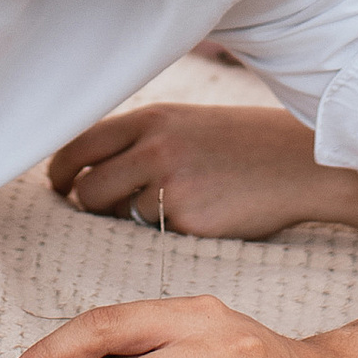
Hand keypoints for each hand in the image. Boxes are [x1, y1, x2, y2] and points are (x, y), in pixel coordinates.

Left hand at [50, 102, 332, 239]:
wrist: (298, 163)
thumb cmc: (239, 144)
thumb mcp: (184, 124)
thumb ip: (138, 141)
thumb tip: (86, 170)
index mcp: (151, 120)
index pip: (79, 145)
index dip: (61, 170)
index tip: (60, 185)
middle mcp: (154, 149)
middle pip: (88, 189)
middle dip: (88, 205)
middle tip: (102, 211)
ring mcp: (171, 187)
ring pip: (118, 217)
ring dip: (127, 220)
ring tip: (164, 209)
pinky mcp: (188, 222)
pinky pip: (153, 237)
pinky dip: (162, 234)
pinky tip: (192, 219)